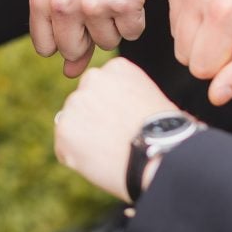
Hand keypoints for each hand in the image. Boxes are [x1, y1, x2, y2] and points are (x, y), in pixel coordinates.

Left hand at [30, 0, 170, 77]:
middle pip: (74, 51)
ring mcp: (92, 5)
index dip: (65, 40)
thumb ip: (66, 30)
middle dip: (91, 36)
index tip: (77, 20)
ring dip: (115, 24)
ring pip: (107, 43)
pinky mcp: (123, 5)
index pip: (46, 47)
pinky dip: (136, 17)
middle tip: (100, 1)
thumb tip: (69, 73)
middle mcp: (62, 4)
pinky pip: (132, 33)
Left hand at [55, 57, 173, 200]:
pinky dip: (77, 159)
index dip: (112, 109)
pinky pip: (64, 148)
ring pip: (73, 125)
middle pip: (84, 103)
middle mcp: (92, 78)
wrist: (160, 155)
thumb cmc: (166, 134)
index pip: (102, 87)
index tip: (125, 122)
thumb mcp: (151, 99)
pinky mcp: (64, 128)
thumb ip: (126, 96)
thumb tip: (115, 111)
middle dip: (94, 120)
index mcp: (117, 68)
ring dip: (85, 140)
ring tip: (111, 153)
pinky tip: (100, 163)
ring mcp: (75, 103)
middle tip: (115, 140)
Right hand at [166, 0, 231, 104]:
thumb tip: (216, 97)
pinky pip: (173, 5)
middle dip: (211, 47)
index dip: (226, 62)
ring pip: (176, 31)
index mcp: (225, 13)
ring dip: (200, 27)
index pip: (201, 69)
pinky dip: (192, 4)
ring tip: (229, 4)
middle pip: (184, 53)